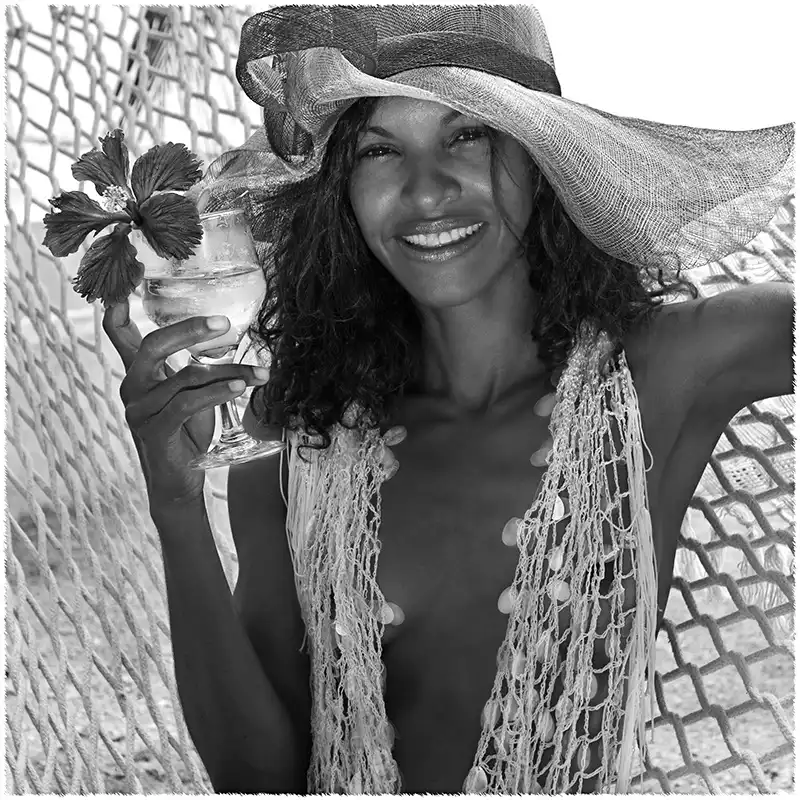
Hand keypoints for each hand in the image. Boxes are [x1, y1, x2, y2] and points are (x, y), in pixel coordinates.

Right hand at [103, 299, 268, 506]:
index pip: (116, 333)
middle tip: (226, 323)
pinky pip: (188, 403)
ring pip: (186, 376)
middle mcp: (132, 387)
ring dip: (230, 372)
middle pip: (153, 345)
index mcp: (138, 373)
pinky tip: (241, 387)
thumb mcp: (190, 393)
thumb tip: (228, 336)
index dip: (116, 305)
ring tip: (261, 372)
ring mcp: (139, 410)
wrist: (180, 481)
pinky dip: (218, 392)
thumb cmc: (187, 432)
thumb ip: (194, 367)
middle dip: (190, 330)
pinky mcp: (155, 430)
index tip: (130, 275)